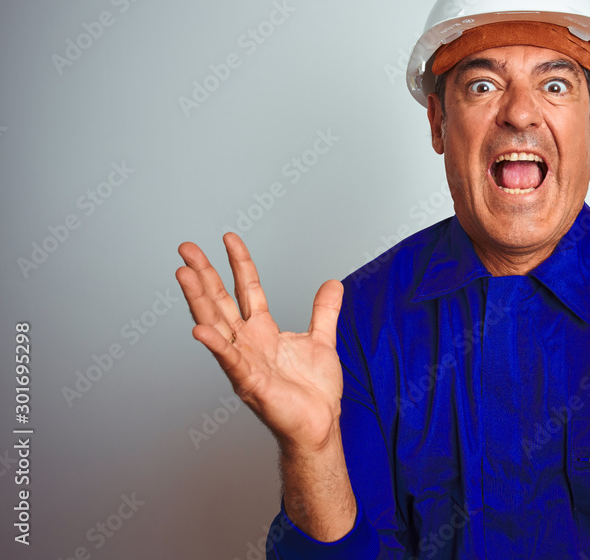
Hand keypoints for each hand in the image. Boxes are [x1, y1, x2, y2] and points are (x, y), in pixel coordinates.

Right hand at [176, 233, 345, 454]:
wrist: (320, 425)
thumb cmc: (314, 391)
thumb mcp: (322, 340)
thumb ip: (324, 312)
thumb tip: (333, 284)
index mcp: (263, 331)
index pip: (246, 289)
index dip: (238, 263)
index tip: (228, 238)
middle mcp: (248, 343)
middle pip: (220, 301)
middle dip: (203, 274)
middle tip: (186, 248)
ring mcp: (245, 362)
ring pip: (217, 325)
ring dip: (199, 300)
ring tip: (183, 275)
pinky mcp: (250, 383)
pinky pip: (230, 361)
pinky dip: (215, 346)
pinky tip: (200, 330)